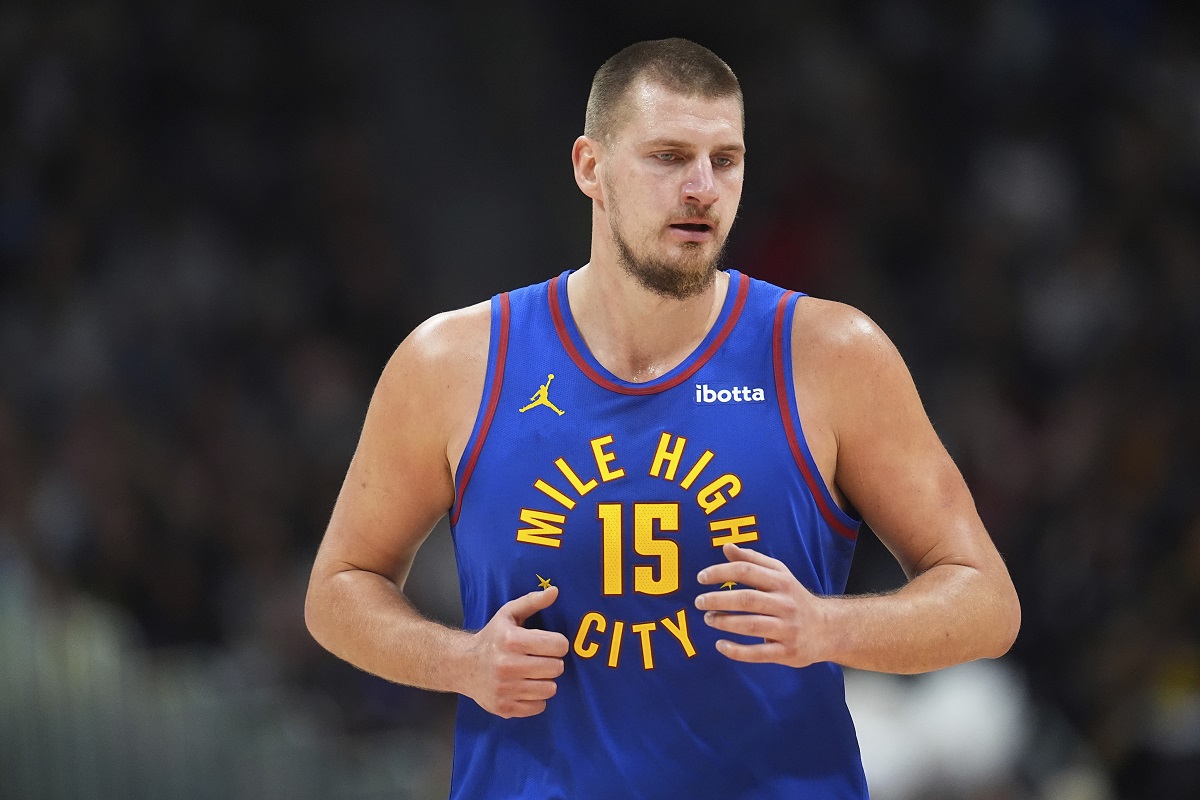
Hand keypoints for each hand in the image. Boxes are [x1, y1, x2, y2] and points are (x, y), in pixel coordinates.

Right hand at [464, 586, 568, 717]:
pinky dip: (536, 698)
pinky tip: (525, 687)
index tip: (549, 644)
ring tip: (533, 673)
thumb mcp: (509, 614)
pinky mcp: (504, 707)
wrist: (463, 665)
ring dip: (545, 681)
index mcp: (512, 640)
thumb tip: (554, 591)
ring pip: (550, 689)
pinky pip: (539, 707)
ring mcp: (505, 689)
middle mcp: (507, 665)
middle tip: (540, 659)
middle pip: (556, 668)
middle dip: (552, 662)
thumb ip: (533, 601)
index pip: (558, 645)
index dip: (558, 644)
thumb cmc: (492, 638)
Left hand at [695, 543, 827, 667]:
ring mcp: (787, 629)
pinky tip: (720, 645)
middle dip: (718, 600)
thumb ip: (751, 560)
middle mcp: (785, 603)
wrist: (828, 629)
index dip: (721, 572)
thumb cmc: (794, 598)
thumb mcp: (779, 574)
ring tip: (708, 619)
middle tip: (699, 601)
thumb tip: (726, 547)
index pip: (747, 571)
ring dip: (724, 623)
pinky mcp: (787, 651)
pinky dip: (736, 651)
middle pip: (747, 599)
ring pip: (751, 625)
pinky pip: (758, 653)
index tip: (701, 577)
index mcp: (781, 581)